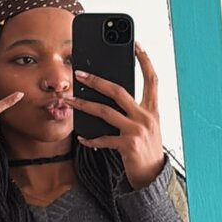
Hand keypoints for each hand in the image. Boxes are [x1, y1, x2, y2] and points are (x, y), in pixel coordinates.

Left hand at [66, 43, 164, 189]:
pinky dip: (90, 138)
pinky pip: (103, 138)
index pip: (152, 79)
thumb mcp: (146, 126)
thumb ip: (134, 111)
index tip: (137, 44)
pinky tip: (82, 137)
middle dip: (96, 80)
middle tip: (79, 74)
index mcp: (153, 110)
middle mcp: (146, 117)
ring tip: (68, 101)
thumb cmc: (146, 149)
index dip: (145, 61)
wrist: (152, 177)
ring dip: (83, 105)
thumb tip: (111, 95)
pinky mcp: (128, 145)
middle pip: (119, 91)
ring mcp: (137, 131)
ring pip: (105, 112)